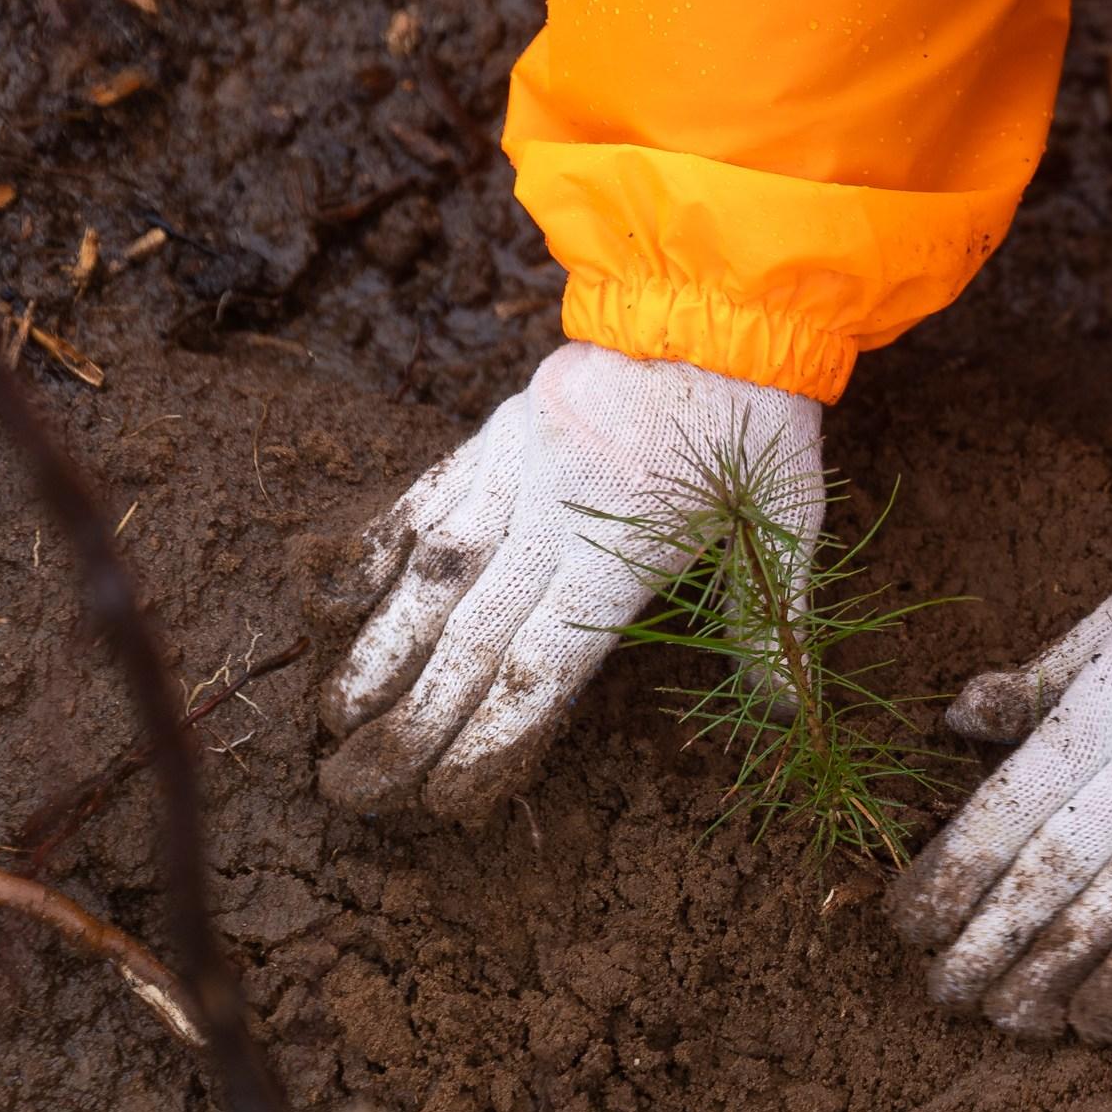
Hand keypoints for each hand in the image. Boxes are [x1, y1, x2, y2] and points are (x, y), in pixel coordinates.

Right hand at [315, 341, 821, 822]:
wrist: (716, 312)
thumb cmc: (756, 430)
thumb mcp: (785, 525)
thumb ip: (774, 623)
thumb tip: (786, 711)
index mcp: (625, 555)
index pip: (542, 667)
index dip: (489, 739)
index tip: (449, 799)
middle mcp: (553, 521)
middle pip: (468, 638)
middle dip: (410, 721)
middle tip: (357, 789)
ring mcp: (511, 476)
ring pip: (427, 575)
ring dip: (375, 649)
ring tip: (332, 719)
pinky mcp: (488, 438)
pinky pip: (417, 499)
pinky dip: (367, 549)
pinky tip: (325, 602)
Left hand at [891, 521, 1111, 1042]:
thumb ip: (1045, 675)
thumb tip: (960, 718)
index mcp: (1110, 700)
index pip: (1009, 804)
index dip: (953, 873)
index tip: (908, 923)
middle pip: (1054, 866)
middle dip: (989, 938)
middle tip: (943, 992)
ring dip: (1054, 971)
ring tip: (1009, 1018)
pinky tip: (1103, 1017)